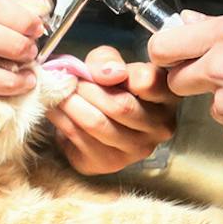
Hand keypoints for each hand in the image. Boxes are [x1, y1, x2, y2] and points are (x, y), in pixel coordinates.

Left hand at [49, 45, 179, 173]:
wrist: (98, 116)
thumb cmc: (111, 85)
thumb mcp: (112, 63)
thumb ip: (109, 60)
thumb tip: (110, 74)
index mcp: (167, 97)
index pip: (148, 82)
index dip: (119, 72)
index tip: (99, 70)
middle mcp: (160, 127)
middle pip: (120, 106)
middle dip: (86, 89)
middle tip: (66, 78)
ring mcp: (137, 150)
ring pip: (97, 123)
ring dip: (70, 104)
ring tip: (57, 91)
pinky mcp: (110, 163)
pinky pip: (80, 138)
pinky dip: (61, 119)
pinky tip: (55, 108)